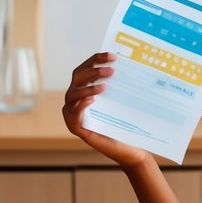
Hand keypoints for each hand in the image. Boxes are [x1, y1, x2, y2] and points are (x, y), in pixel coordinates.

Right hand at [62, 52, 152, 168]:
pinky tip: (91, 100)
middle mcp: (75, 98)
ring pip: (74, 94)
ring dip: (88, 87)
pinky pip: (74, 114)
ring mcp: (73, 113)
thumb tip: (128, 61)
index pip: (87, 67)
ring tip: (104, 86)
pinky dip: (80, 105)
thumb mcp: (121, 99)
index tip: (113, 55)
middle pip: (78, 77)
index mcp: (85, 87)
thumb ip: (118, 83)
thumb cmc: (125, 121)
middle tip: (111, 70)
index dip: (97, 59)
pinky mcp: (76, 128)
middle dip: (93, 71)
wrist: (128, 147)